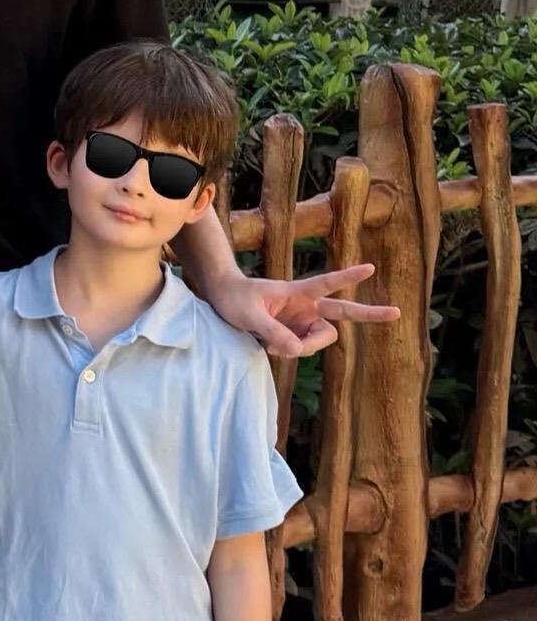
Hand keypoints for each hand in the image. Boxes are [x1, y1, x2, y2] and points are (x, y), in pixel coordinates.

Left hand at [206, 264, 396, 357]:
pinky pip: (304, 348)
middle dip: (369, 313)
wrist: (223, 300)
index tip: (370, 268)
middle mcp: (305, 306)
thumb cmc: (234, 299)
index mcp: (296, 291)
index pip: (327, 282)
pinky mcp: (295, 334)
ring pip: (321, 339)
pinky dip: (292, 352)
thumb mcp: (248, 314)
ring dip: (304, 348)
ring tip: (271, 346)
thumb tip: (296, 350)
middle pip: (342, 312)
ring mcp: (302, 321)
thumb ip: (272, 331)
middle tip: (396, 312)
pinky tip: (271, 348)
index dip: (348, 277)